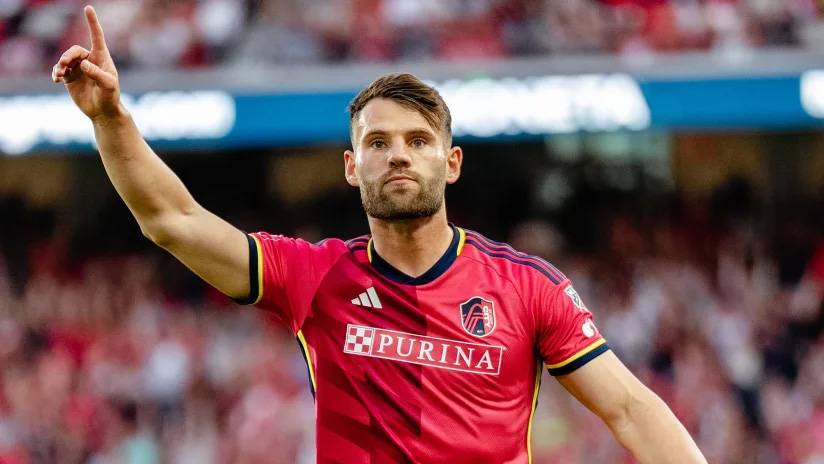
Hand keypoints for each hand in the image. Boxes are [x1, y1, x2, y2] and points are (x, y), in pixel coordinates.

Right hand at [52, 6, 121, 120]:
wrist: (102, 111)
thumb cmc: (110, 97)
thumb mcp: (108, 85)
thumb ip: (97, 74)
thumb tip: (83, 64)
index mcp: (101, 58)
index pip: (96, 37)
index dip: (92, 23)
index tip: (88, 8)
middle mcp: (89, 60)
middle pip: (74, 50)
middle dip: (68, 55)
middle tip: (64, 64)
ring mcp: (78, 68)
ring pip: (65, 59)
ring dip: (60, 65)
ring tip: (59, 74)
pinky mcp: (70, 78)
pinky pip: (58, 70)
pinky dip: (55, 73)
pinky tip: (56, 79)